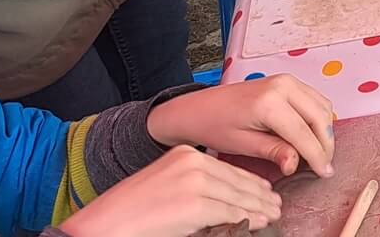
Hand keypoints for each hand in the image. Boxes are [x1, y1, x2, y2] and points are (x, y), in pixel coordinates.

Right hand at [59, 144, 280, 236]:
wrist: (103, 225)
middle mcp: (191, 163)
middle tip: (276, 204)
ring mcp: (193, 183)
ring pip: (237, 197)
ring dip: (259, 208)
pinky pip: (229, 213)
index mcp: (184, 155)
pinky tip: (259, 223)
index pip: (228, 168)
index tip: (267, 190)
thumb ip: (196, 186)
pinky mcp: (194, 205)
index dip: (251, 181)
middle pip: (237, 181)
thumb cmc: (130, 211)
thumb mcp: (167, 185)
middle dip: (260, 195)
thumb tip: (226, 198)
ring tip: (272, 215)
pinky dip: (247, 219)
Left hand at [147, 74, 336, 179]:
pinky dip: (318, 118)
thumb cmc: (215, 126)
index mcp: (269, 103)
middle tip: (324, 166)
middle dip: (326, 144)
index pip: (304, 134)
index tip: (324, 173)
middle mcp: (284, 86)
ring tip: (317, 154)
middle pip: (320, 117)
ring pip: (323, 107)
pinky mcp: (288, 81)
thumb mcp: (242, 144)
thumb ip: (274, 152)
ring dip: (325, 131)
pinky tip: (311, 136)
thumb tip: (297, 164)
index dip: (317, 156)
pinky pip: (315, 100)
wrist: (197, 108)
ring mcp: (288, 80)